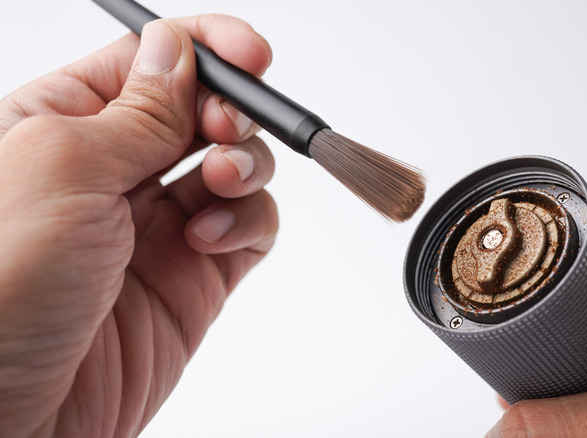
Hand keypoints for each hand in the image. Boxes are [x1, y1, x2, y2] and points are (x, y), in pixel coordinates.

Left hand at [0, 16, 277, 436]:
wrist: (7, 422)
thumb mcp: (59, 168)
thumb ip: (137, 111)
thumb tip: (181, 50)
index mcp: (60, 126)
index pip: (148, 62)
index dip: (205, 48)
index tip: (249, 53)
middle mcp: (112, 172)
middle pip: (200, 110)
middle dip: (229, 109)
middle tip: (225, 128)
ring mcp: (157, 227)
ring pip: (234, 166)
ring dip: (245, 163)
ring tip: (221, 181)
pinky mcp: (194, 278)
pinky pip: (250, 227)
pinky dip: (250, 220)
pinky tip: (214, 237)